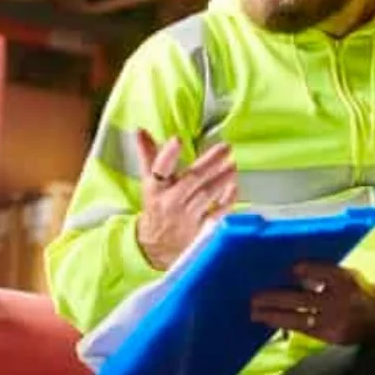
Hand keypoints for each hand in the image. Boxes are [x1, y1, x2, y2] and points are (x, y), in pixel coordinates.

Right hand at [134, 129, 237, 269]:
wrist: (157, 244)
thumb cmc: (156, 205)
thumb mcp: (148, 181)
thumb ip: (148, 154)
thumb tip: (140, 131)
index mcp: (156, 187)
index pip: (159, 168)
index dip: (168, 154)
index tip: (177, 139)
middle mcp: (170, 201)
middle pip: (191, 180)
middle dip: (210, 163)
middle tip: (226, 148)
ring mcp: (187, 216)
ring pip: (206, 195)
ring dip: (221, 179)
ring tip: (233, 165)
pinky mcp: (200, 228)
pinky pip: (217, 213)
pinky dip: (227, 200)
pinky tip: (233, 187)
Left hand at [251, 261, 374, 345]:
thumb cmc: (359, 291)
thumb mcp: (346, 275)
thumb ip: (322, 272)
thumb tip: (292, 272)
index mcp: (345, 279)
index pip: (322, 272)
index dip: (305, 270)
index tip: (289, 269)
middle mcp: (340, 300)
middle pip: (302, 298)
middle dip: (275, 298)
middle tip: (254, 298)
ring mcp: (335, 320)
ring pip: (299, 318)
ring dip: (274, 316)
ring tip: (256, 313)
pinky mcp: (333, 336)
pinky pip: (305, 330)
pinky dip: (287, 325)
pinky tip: (272, 322)